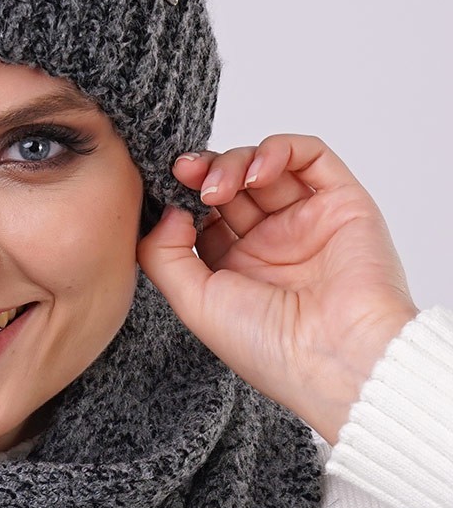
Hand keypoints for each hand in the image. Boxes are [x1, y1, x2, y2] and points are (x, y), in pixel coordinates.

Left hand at [135, 134, 419, 446]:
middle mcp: (272, 244)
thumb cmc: (269, 346)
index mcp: (237, 270)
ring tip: (219, 186)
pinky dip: (280, 150)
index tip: (164, 187)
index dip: (182, 195)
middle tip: (185, 173)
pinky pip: (312, 157)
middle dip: (204, 171)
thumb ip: (163, 253)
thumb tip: (167, 207)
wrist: (336, 357)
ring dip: (235, 161)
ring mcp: (307, 222)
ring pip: (266, 166)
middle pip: (232, 184)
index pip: (203, 213)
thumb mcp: (193, 303)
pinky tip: (257, 173)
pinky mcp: (343, 204)